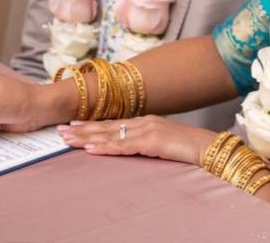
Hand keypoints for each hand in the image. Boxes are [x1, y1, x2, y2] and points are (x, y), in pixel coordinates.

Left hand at [56, 115, 216, 165]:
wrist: (208, 147)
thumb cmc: (189, 147)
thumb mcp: (164, 142)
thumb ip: (147, 141)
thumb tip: (131, 147)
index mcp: (146, 121)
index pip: (113, 123)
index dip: (91, 124)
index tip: (73, 125)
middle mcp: (144, 121)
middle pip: (107, 126)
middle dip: (82, 128)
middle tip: (61, 130)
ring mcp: (147, 129)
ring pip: (110, 134)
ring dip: (87, 136)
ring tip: (68, 138)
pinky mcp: (152, 141)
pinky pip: (123, 145)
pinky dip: (105, 147)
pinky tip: (91, 148)